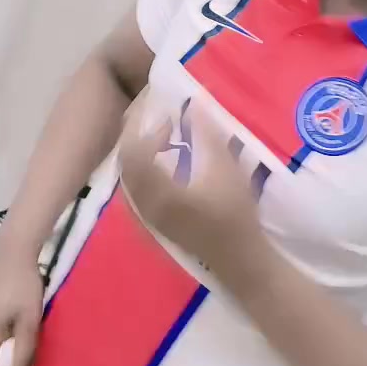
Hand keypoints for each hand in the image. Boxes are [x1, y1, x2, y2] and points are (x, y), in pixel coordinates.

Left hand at [118, 97, 267, 289]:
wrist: (239, 260)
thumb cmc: (235, 215)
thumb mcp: (227, 171)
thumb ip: (209, 136)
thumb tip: (195, 105)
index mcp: (159, 192)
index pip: (134, 153)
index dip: (143, 129)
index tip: (165, 116)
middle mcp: (145, 205)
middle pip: (127, 165)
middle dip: (139, 139)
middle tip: (160, 123)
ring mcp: (147, 218)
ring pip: (130, 180)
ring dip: (140, 156)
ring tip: (163, 142)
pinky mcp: (154, 226)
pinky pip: (135, 193)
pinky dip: (142, 174)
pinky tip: (162, 168)